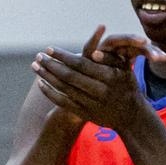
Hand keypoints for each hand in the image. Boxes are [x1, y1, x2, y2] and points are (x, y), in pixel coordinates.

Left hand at [31, 26, 162, 131]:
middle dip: (51, 65)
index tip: (50, 48)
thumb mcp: (124, 69)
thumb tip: (93, 52)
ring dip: (46, 76)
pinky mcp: (84, 114)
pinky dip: (49, 92)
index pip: (81, 64)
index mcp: (109, 77)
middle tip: (39, 55)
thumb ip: (109, 58)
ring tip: (35, 65)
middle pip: (69, 76)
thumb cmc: (126, 85)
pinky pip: (62, 102)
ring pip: (63, 89)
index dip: (63, 56)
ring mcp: (91, 104)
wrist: (130, 116)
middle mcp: (100, 91)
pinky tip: (40, 83)